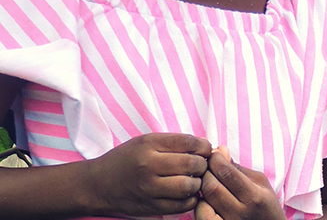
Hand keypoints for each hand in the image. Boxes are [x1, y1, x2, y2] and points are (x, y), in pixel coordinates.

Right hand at [87, 133, 211, 216]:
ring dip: (198, 183)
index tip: (205, 150)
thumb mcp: (147, 142)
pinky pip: (181, 206)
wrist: (97, 185)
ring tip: (193, 180)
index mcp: (149, 144)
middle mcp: (148, 165)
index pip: (189, 142)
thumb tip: (207, 147)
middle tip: (200, 166)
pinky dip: (190, 199)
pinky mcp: (149, 207)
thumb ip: (175, 142)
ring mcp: (148, 188)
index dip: (204, 146)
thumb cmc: (127, 159)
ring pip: (189, 186)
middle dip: (203, 165)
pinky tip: (186, 193)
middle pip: (192, 164)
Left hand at [196, 146, 283, 219]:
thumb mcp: (260, 183)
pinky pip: (200, 215)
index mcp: (254, 197)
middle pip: (211, 186)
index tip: (214, 153)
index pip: (226, 172)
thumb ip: (238, 168)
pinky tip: (205, 199)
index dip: (216, 159)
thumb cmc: (265, 206)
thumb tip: (219, 150)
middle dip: (206, 171)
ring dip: (201, 187)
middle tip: (207, 165)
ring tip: (207, 181)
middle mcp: (240, 213)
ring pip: (202, 201)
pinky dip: (199, 203)